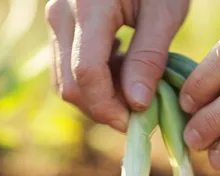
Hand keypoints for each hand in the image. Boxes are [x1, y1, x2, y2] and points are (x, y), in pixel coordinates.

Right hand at [46, 0, 189, 130]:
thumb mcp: (166, 11)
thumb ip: (150, 57)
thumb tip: (137, 104)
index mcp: (88, 8)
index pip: (86, 75)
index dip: (110, 107)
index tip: (139, 120)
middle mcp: (60, 15)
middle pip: (70, 86)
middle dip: (104, 108)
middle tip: (140, 110)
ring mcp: (54, 19)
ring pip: (64, 81)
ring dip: (98, 97)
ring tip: (134, 86)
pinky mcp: (57, 25)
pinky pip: (65, 67)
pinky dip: (92, 81)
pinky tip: (121, 69)